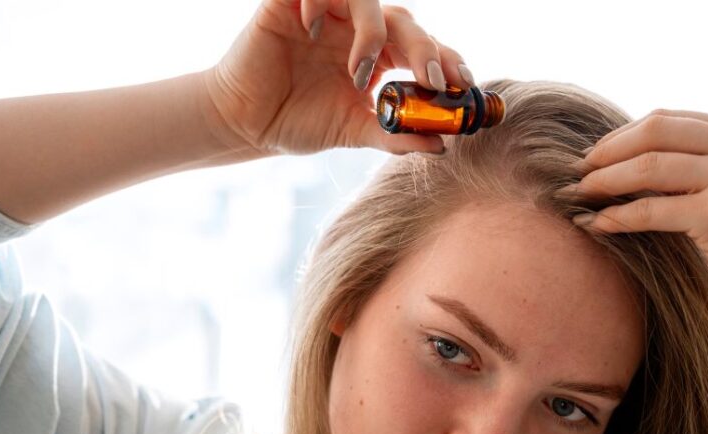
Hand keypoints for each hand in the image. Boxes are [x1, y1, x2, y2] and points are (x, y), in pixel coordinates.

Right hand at [200, 0, 473, 156]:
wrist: (246, 123)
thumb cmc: (299, 122)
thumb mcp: (355, 131)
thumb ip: (396, 136)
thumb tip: (442, 146)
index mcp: (378, 57)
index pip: (423, 49)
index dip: (446, 61)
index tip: (460, 87)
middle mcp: (358, 31)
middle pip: (405, 23)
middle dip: (425, 50)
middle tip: (431, 80)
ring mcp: (328, 14)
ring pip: (369, 0)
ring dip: (374, 33)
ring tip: (361, 72)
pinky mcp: (291, 4)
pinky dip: (322, 3)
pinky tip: (314, 32)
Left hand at [560, 110, 707, 327]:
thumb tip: (637, 161)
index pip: (669, 118)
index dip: (623, 135)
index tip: (596, 155)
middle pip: (654, 131)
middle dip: (607, 151)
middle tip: (578, 172)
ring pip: (647, 167)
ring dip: (604, 181)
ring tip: (580, 195)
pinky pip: (651, 211)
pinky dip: (618, 217)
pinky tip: (597, 224)